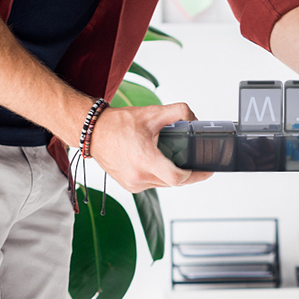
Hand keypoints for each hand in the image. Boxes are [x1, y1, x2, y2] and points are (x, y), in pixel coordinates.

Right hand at [89, 103, 212, 192]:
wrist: (93, 132)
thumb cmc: (119, 123)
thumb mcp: (152, 112)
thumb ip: (179, 112)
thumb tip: (196, 120)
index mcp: (144, 159)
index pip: (177, 178)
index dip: (195, 175)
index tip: (206, 170)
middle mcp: (138, 175)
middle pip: (174, 182)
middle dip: (188, 174)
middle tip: (199, 165)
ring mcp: (133, 183)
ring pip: (164, 184)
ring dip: (173, 175)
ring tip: (178, 162)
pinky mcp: (130, 186)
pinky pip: (153, 184)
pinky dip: (159, 176)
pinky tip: (161, 165)